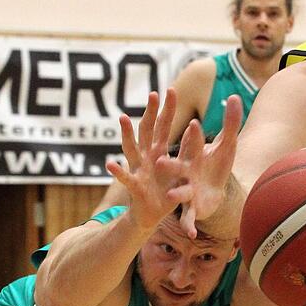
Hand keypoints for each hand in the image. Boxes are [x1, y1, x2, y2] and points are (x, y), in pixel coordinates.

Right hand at [106, 89, 185, 229]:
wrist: (153, 215)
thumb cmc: (167, 189)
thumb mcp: (181, 168)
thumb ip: (187, 150)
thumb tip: (195, 127)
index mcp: (158, 151)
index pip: (162, 125)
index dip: (166, 109)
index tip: (170, 90)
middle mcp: (146, 156)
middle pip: (147, 130)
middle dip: (150, 113)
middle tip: (153, 93)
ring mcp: (139, 169)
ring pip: (131, 148)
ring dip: (127, 133)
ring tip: (123, 117)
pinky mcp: (136, 187)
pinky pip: (126, 178)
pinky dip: (118, 172)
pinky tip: (110, 164)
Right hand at [164, 94, 242, 237]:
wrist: (216, 190)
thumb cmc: (217, 163)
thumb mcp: (227, 143)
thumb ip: (231, 121)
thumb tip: (233, 96)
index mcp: (193, 156)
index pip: (194, 144)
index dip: (194, 135)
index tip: (194, 124)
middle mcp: (186, 173)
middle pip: (178, 168)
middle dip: (172, 165)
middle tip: (162, 161)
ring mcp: (188, 192)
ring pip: (180, 193)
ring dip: (177, 195)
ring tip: (171, 198)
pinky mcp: (192, 209)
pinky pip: (188, 218)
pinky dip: (188, 226)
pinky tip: (190, 235)